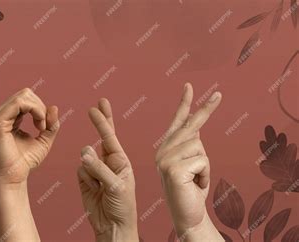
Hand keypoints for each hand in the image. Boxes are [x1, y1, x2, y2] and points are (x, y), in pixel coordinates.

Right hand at [0, 88, 59, 183]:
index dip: (40, 108)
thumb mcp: (44, 140)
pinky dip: (35, 110)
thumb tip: (54, 107)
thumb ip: (51, 124)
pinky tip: (39, 126)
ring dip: (39, 109)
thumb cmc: (26, 161)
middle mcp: (0, 114)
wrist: (14, 176)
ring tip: (42, 127)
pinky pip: (19, 103)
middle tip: (44, 126)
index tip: (45, 127)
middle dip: (40, 107)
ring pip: (23, 96)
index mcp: (8, 116)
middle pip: (25, 93)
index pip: (26, 99)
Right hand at [78, 99, 137, 241]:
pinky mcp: (85, 179)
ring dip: (91, 169)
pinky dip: (85, 179)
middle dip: (100, 122)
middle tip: (96, 106)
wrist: (113, 226)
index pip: (111, 137)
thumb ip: (100, 168)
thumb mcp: (116, 186)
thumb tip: (84, 152)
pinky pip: (79, 170)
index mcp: (121, 161)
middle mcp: (109, 162)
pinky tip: (93, 189)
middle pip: (100, 137)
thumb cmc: (123, 207)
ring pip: (85, 157)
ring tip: (100, 185)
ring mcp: (96, 169)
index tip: (97, 106)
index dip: (103, 121)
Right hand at [155, 83, 222, 241]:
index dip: (184, 103)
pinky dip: (204, 175)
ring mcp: (165, 159)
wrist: (187, 215)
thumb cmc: (191, 191)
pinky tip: (194, 184)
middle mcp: (163, 151)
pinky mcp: (172, 168)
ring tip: (196, 180)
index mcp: (166, 148)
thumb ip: (191, 146)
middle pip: (190, 126)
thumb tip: (196, 130)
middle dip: (206, 109)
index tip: (189, 86)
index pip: (178, 122)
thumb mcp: (193, 165)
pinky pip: (202, 161)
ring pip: (200, 147)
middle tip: (219, 94)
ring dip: (205, 167)